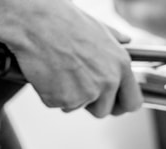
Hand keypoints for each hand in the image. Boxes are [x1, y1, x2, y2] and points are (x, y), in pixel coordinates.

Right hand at [10, 1, 142, 116]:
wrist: (34, 21)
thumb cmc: (63, 21)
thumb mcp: (98, 27)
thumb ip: (115, 40)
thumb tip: (126, 40)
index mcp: (121, 65)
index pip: (132, 102)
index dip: (120, 104)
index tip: (113, 103)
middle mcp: (107, 82)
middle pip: (103, 110)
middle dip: (90, 103)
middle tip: (75, 82)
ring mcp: (86, 93)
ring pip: (77, 108)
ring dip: (68, 96)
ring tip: (59, 71)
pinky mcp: (63, 99)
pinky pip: (56, 104)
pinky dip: (49, 93)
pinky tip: (47, 73)